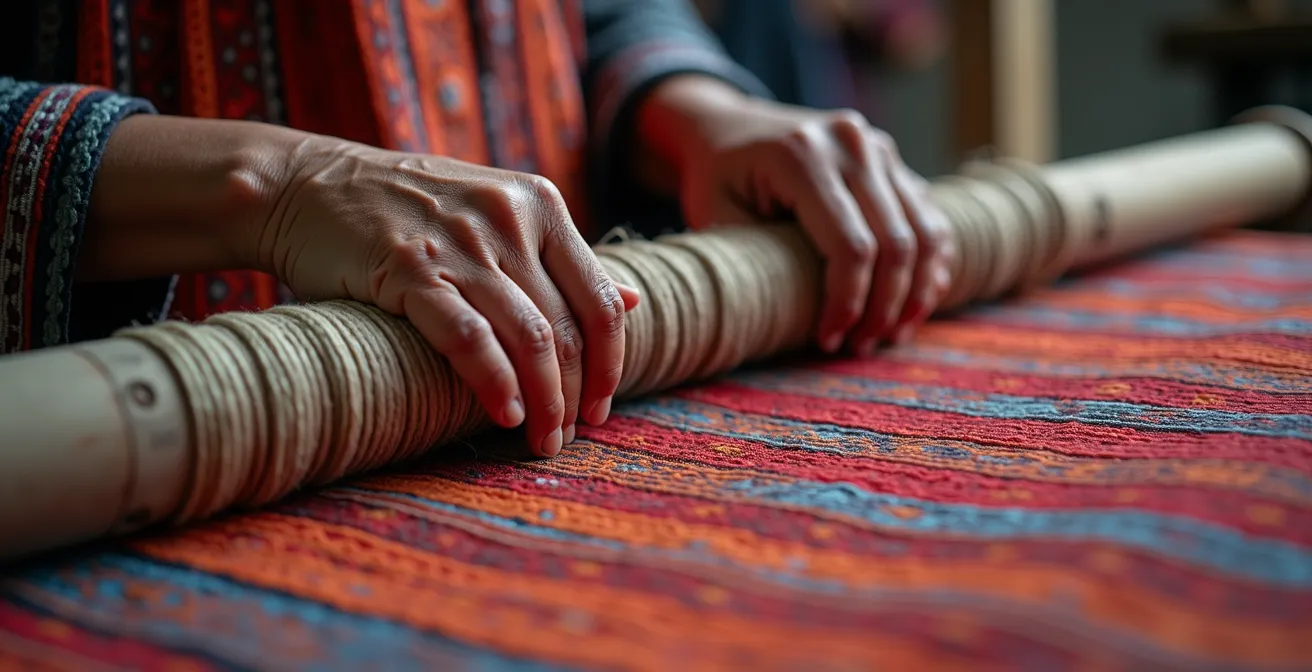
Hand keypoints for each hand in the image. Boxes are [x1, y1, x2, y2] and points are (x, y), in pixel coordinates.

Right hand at [260, 138, 638, 455]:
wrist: (306, 184)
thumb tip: (636, 301)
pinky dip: (495, 384)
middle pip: (569, 326)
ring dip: (544, 401)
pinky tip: (505, 415)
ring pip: (531, 338)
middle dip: (576, 394)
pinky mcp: (411, 269)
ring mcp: (461, 243)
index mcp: (540, 204)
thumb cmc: (407, 208)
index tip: (601, 406)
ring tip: (540, 441)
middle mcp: (510, 219)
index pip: (602, 297)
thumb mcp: (496, 213)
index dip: (611, 362)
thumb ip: (561, 258)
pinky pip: (470, 339)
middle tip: (568, 437)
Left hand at [637, 77, 953, 354]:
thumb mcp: (716, 218)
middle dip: (884, 308)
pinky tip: (911, 304)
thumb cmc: (716, 179)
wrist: (727, 126)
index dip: (847, 304)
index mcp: (802, 156)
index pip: (850, 247)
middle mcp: (850, 143)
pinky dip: (927, 264)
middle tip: (860, 347)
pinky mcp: (892, 159)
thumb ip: (757, 261)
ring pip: (924, 232)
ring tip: (888, 334)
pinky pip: (927, 217)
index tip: (828, 341)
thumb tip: (802, 323)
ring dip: (915, 293)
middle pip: (896, 244)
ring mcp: (878, 146)